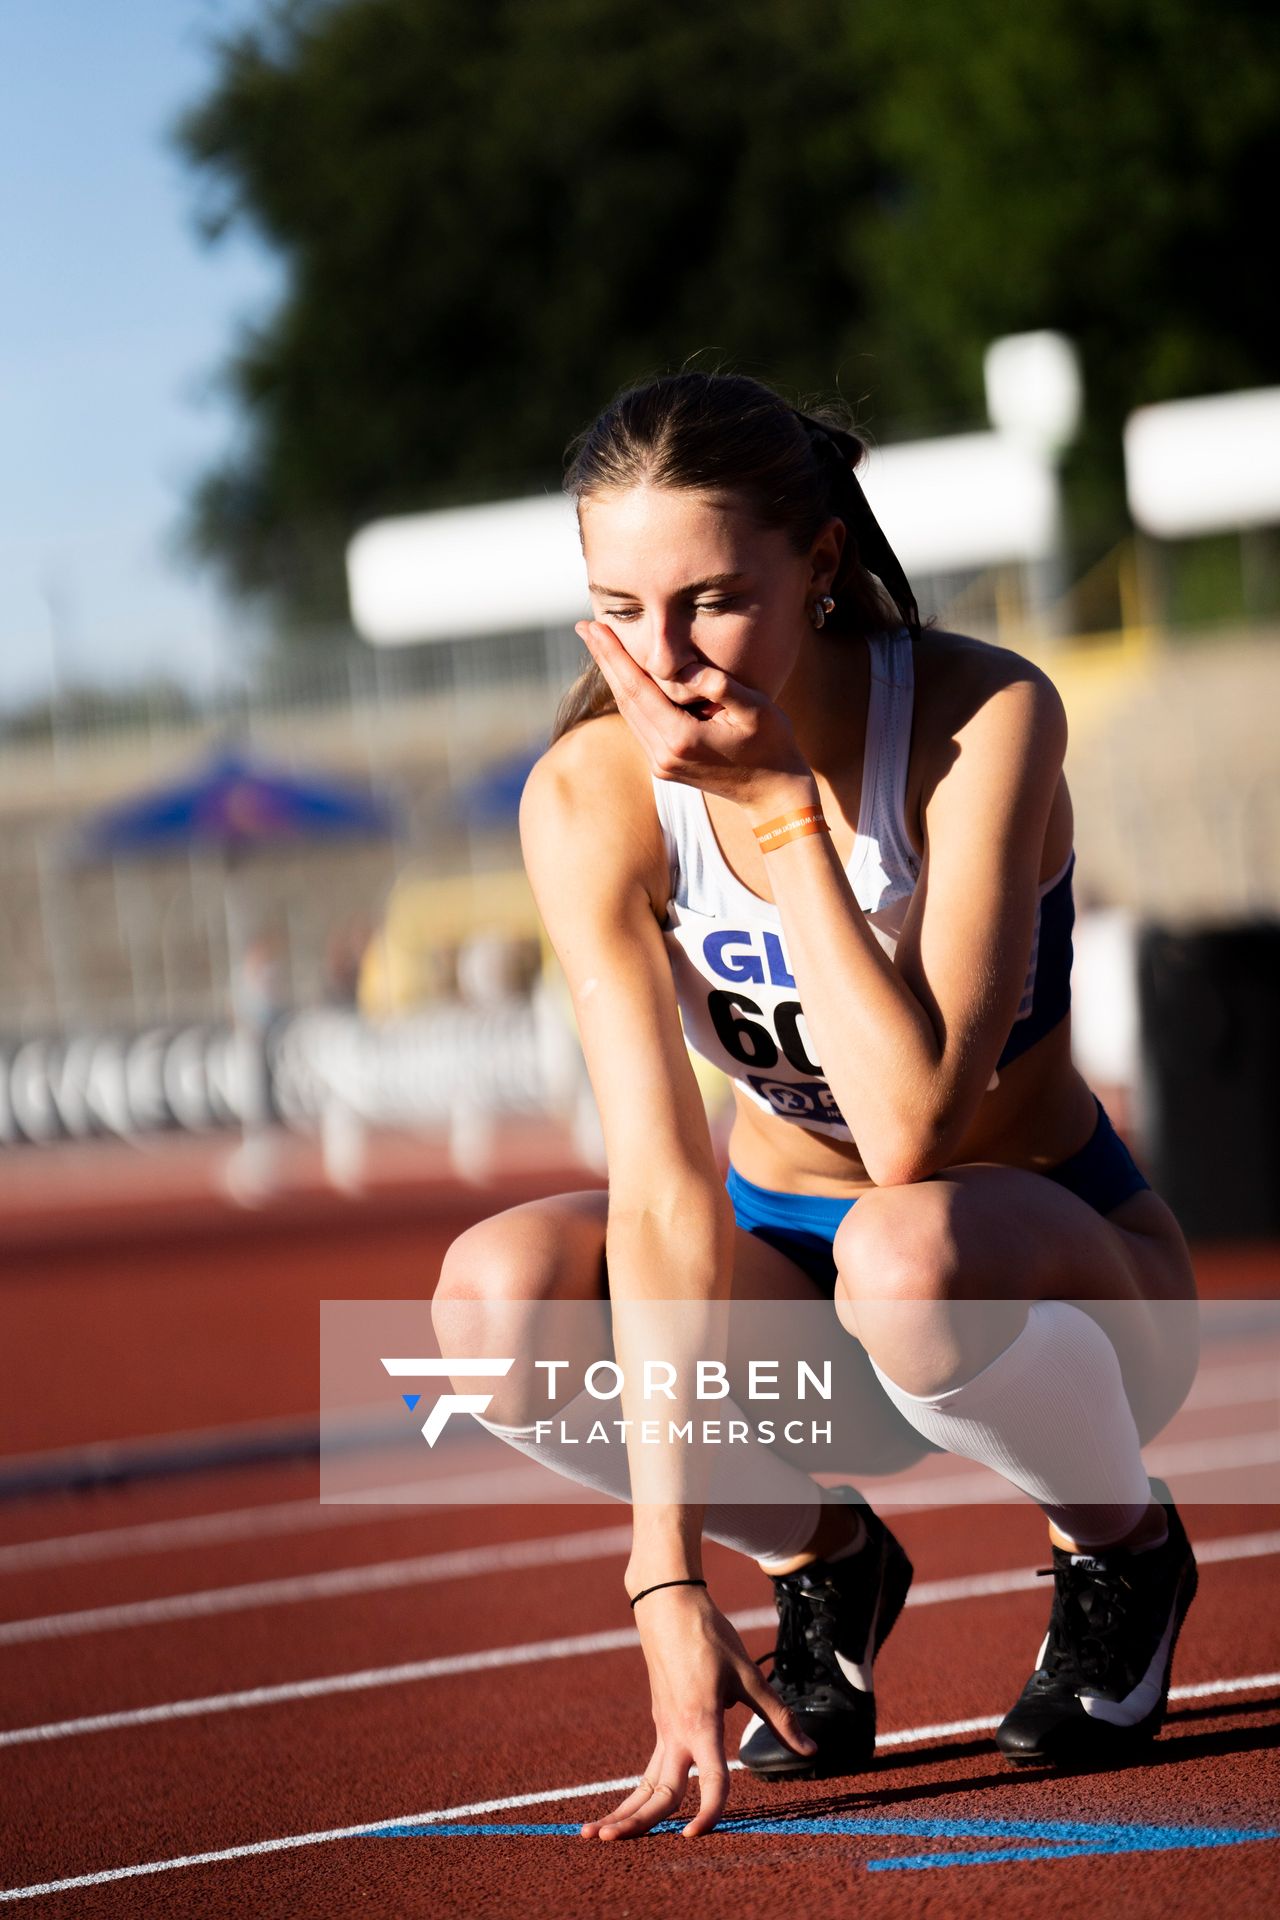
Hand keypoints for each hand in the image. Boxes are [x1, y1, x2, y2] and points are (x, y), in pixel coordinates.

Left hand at [576, 619, 814, 813]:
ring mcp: (661, 763)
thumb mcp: (756, 710)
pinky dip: (630, 696)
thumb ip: (720, 685)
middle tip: (584, 627)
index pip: (636, 689)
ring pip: (629, 713)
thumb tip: (684, 667)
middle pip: (624, 699)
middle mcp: (663, 754)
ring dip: (613, 677)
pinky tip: (625, 675)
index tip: (591, 627)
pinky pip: (640, 723)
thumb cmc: (772, 745)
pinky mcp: (664, 765)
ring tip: (600, 645)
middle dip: (604, 661)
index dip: (612, 655)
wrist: (774, 794)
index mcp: (681, 739)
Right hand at [579, 1584, 816, 1840]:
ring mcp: (663, 1729)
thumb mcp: (748, 1675)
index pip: (710, 1780)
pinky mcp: (660, 1722)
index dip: (710, 1811)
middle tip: (606, 1842)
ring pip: (643, 1783)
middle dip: (632, 1821)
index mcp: (701, 1724)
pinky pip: (648, 1769)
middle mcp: (676, 1733)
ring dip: (621, 1811)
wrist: (668, 1604)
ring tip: (593, 1834)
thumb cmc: (709, 1637)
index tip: (697, 1835)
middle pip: (656, 1790)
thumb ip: (779, 1717)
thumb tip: (810, 1750)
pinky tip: (624, 1811)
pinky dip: (635, 1794)